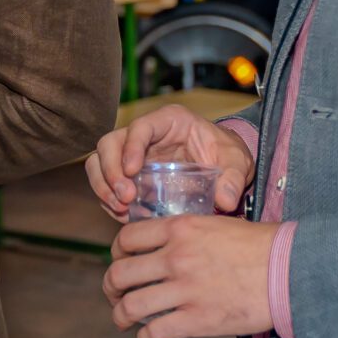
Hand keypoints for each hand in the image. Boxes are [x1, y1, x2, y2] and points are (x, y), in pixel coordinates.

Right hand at [84, 104, 254, 222]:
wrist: (223, 168)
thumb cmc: (226, 155)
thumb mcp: (237, 162)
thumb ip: (234, 178)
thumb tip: (225, 200)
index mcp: (169, 121)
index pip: (140, 127)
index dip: (130, 147)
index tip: (132, 171)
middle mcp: (144, 135)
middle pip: (109, 143)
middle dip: (110, 171)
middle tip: (125, 197)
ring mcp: (132, 154)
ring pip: (100, 162)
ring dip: (103, 186)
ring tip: (120, 208)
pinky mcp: (128, 175)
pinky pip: (106, 183)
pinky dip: (109, 200)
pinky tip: (123, 215)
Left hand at [103, 215, 279, 337]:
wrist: (289, 271)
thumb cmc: (260, 247)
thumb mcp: (217, 224)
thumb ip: (187, 233)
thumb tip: (167, 244)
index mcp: (179, 229)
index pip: (126, 239)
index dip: (117, 253)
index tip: (121, 262)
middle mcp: (175, 257)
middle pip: (120, 274)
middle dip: (111, 287)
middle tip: (115, 295)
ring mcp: (184, 290)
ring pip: (130, 306)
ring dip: (121, 316)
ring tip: (123, 320)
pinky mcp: (196, 320)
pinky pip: (154, 333)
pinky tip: (149, 337)